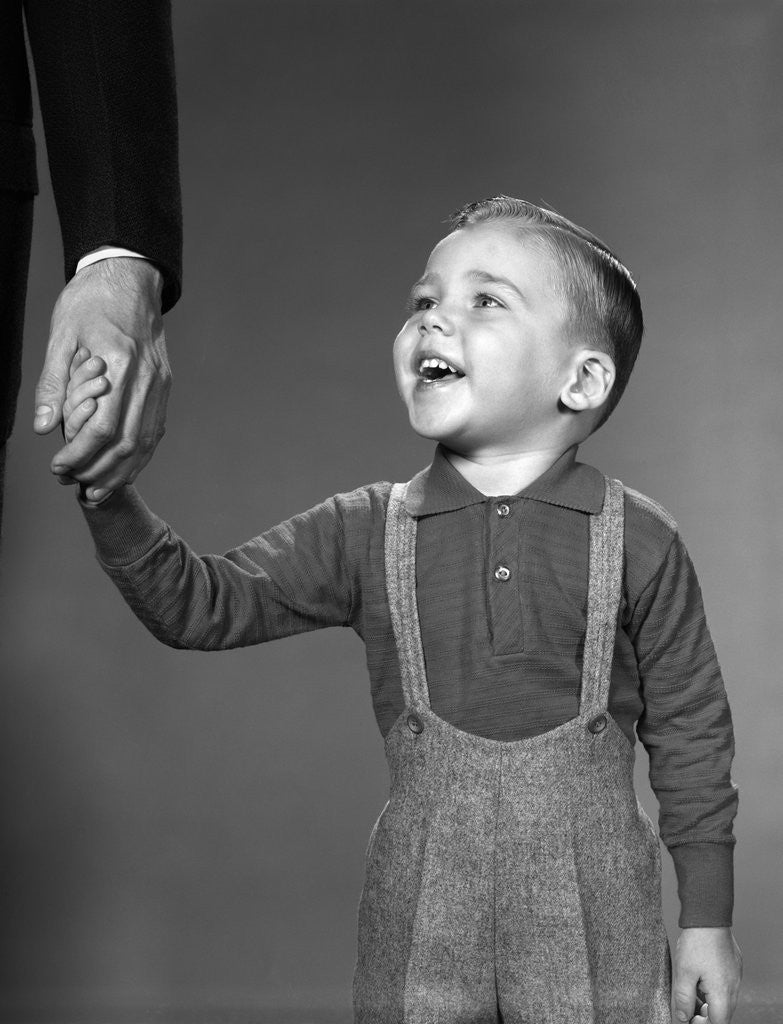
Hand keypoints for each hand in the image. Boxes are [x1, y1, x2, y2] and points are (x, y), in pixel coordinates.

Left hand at [34, 257, 170, 500]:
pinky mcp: (165, 387)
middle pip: (126, 443)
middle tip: (72, 484)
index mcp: (120, 363)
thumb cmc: (91, 302)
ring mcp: (161, 385)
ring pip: (145, 443)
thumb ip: (53, 384)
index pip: (101, 427)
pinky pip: (155, 431)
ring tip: (97, 491)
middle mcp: (147, 379)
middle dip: (98, 471)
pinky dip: (139, 457)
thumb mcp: (61, 336)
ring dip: (121, 473)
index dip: (79, 455)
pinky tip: (122, 471)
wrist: (129, 279)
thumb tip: (44, 427)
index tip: (58, 467)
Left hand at [672, 927, 741, 1023]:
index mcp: (723, 992)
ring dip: (709, 1001)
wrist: (708, 916)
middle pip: (723, 1012)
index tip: (689, 1018)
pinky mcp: (734, 965)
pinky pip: (726, 984)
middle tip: (689, 1007)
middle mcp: (734, 986)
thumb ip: (683, 998)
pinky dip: (714, 988)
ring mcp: (736, 975)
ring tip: (692, 990)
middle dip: (706, 1014)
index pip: (718, 1022)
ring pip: (725, 998)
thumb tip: (683, 1017)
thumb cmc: (696, 942)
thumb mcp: (684, 972)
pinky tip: (700, 978)